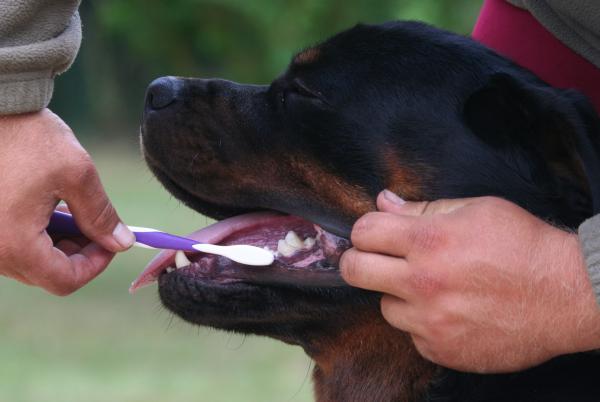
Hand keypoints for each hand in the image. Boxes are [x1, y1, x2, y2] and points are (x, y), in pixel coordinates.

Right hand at [0, 109, 134, 294]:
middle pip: (46, 274)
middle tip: (97, 225)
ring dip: (59, 243)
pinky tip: (49, 206)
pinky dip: (37, 233)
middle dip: (78, 253)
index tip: (112, 242)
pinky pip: (13, 243)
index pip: (64, 281)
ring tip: (73, 209)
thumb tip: (121, 242)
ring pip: (30, 260)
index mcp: (13, 243)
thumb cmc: (29, 137)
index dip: (95, 265)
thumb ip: (101, 214)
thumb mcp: (77, 174)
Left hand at [340, 190, 599, 372]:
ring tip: (431, 288)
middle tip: (373, 260)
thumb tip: (382, 201)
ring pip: (384, 307)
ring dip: (399, 296)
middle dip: (358, 261)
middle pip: (355, 271)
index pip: (363, 232)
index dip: (366, 230)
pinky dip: (423, 324)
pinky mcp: (441, 350)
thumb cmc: (523, 244)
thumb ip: (422, 208)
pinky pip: (411, 335)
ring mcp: (431, 321)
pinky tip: (450, 312)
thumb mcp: (476, 210)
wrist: (567, 294)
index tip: (374, 234)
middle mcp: (423, 283)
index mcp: (429, 241)